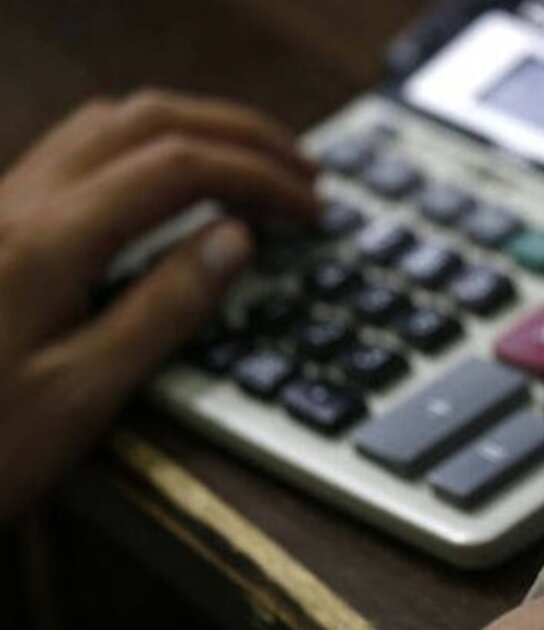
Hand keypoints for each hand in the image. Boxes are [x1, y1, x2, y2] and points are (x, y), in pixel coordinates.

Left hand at [0, 89, 317, 519]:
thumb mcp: (78, 397)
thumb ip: (162, 311)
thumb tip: (233, 241)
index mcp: (46, 243)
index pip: (180, 167)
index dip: (259, 175)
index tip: (311, 206)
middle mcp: (18, 205)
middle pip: (149, 120)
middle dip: (238, 133)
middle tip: (300, 169)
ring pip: (111, 123)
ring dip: (194, 128)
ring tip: (250, 163)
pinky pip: (81, 149)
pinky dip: (148, 145)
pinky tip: (170, 182)